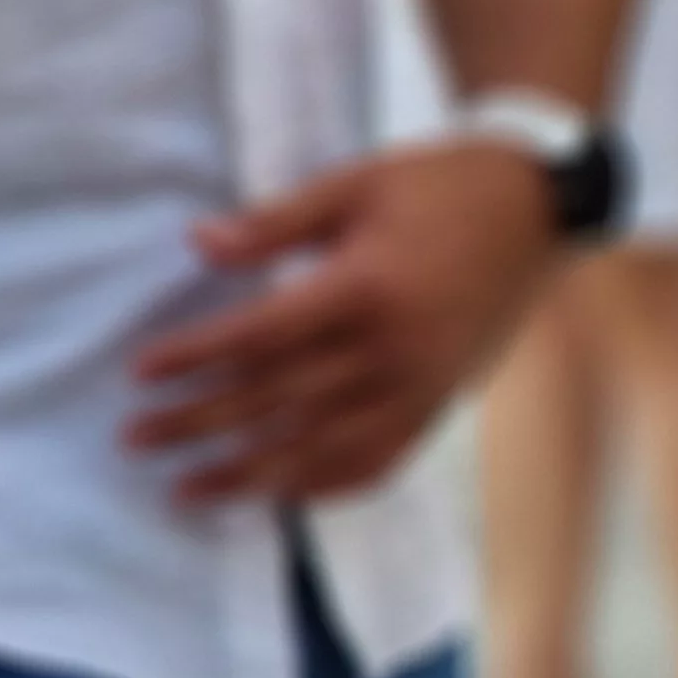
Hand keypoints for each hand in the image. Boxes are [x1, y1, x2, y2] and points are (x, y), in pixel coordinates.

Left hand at [126, 143, 562, 501]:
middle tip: (137, 440)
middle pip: (278, 400)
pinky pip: (380, 460)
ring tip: (188, 491)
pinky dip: (327, 484)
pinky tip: (281, 493)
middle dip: (200, 423)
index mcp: (367, 288)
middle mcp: (394, 350)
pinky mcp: (442, 402)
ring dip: (250, 474)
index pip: (262, 338)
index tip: (140, 374)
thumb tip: (198, 245)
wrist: (541, 207)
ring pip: (322, 447)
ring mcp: (421, 385)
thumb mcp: (356, 183)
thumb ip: (276, 222)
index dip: (196, 358)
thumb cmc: (442, 186)